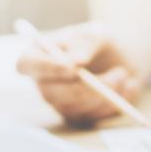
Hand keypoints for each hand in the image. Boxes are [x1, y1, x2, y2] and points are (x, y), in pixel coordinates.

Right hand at [16, 23, 141, 123]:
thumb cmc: (101, 42)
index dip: (46, 68)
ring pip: (77, 108)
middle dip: (88, 87)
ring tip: (123, 72)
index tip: (72, 68)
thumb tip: (76, 62)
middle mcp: (44, 83)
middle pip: (52, 94)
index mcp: (38, 56)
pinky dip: (114, 102)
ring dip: (108, 93)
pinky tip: (124, 85)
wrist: (121, 59)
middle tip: (119, 73)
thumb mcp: (97, 35)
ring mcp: (60, 103)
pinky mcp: (79, 116)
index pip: (26, 64)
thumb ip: (86, 45)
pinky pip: (94, 117)